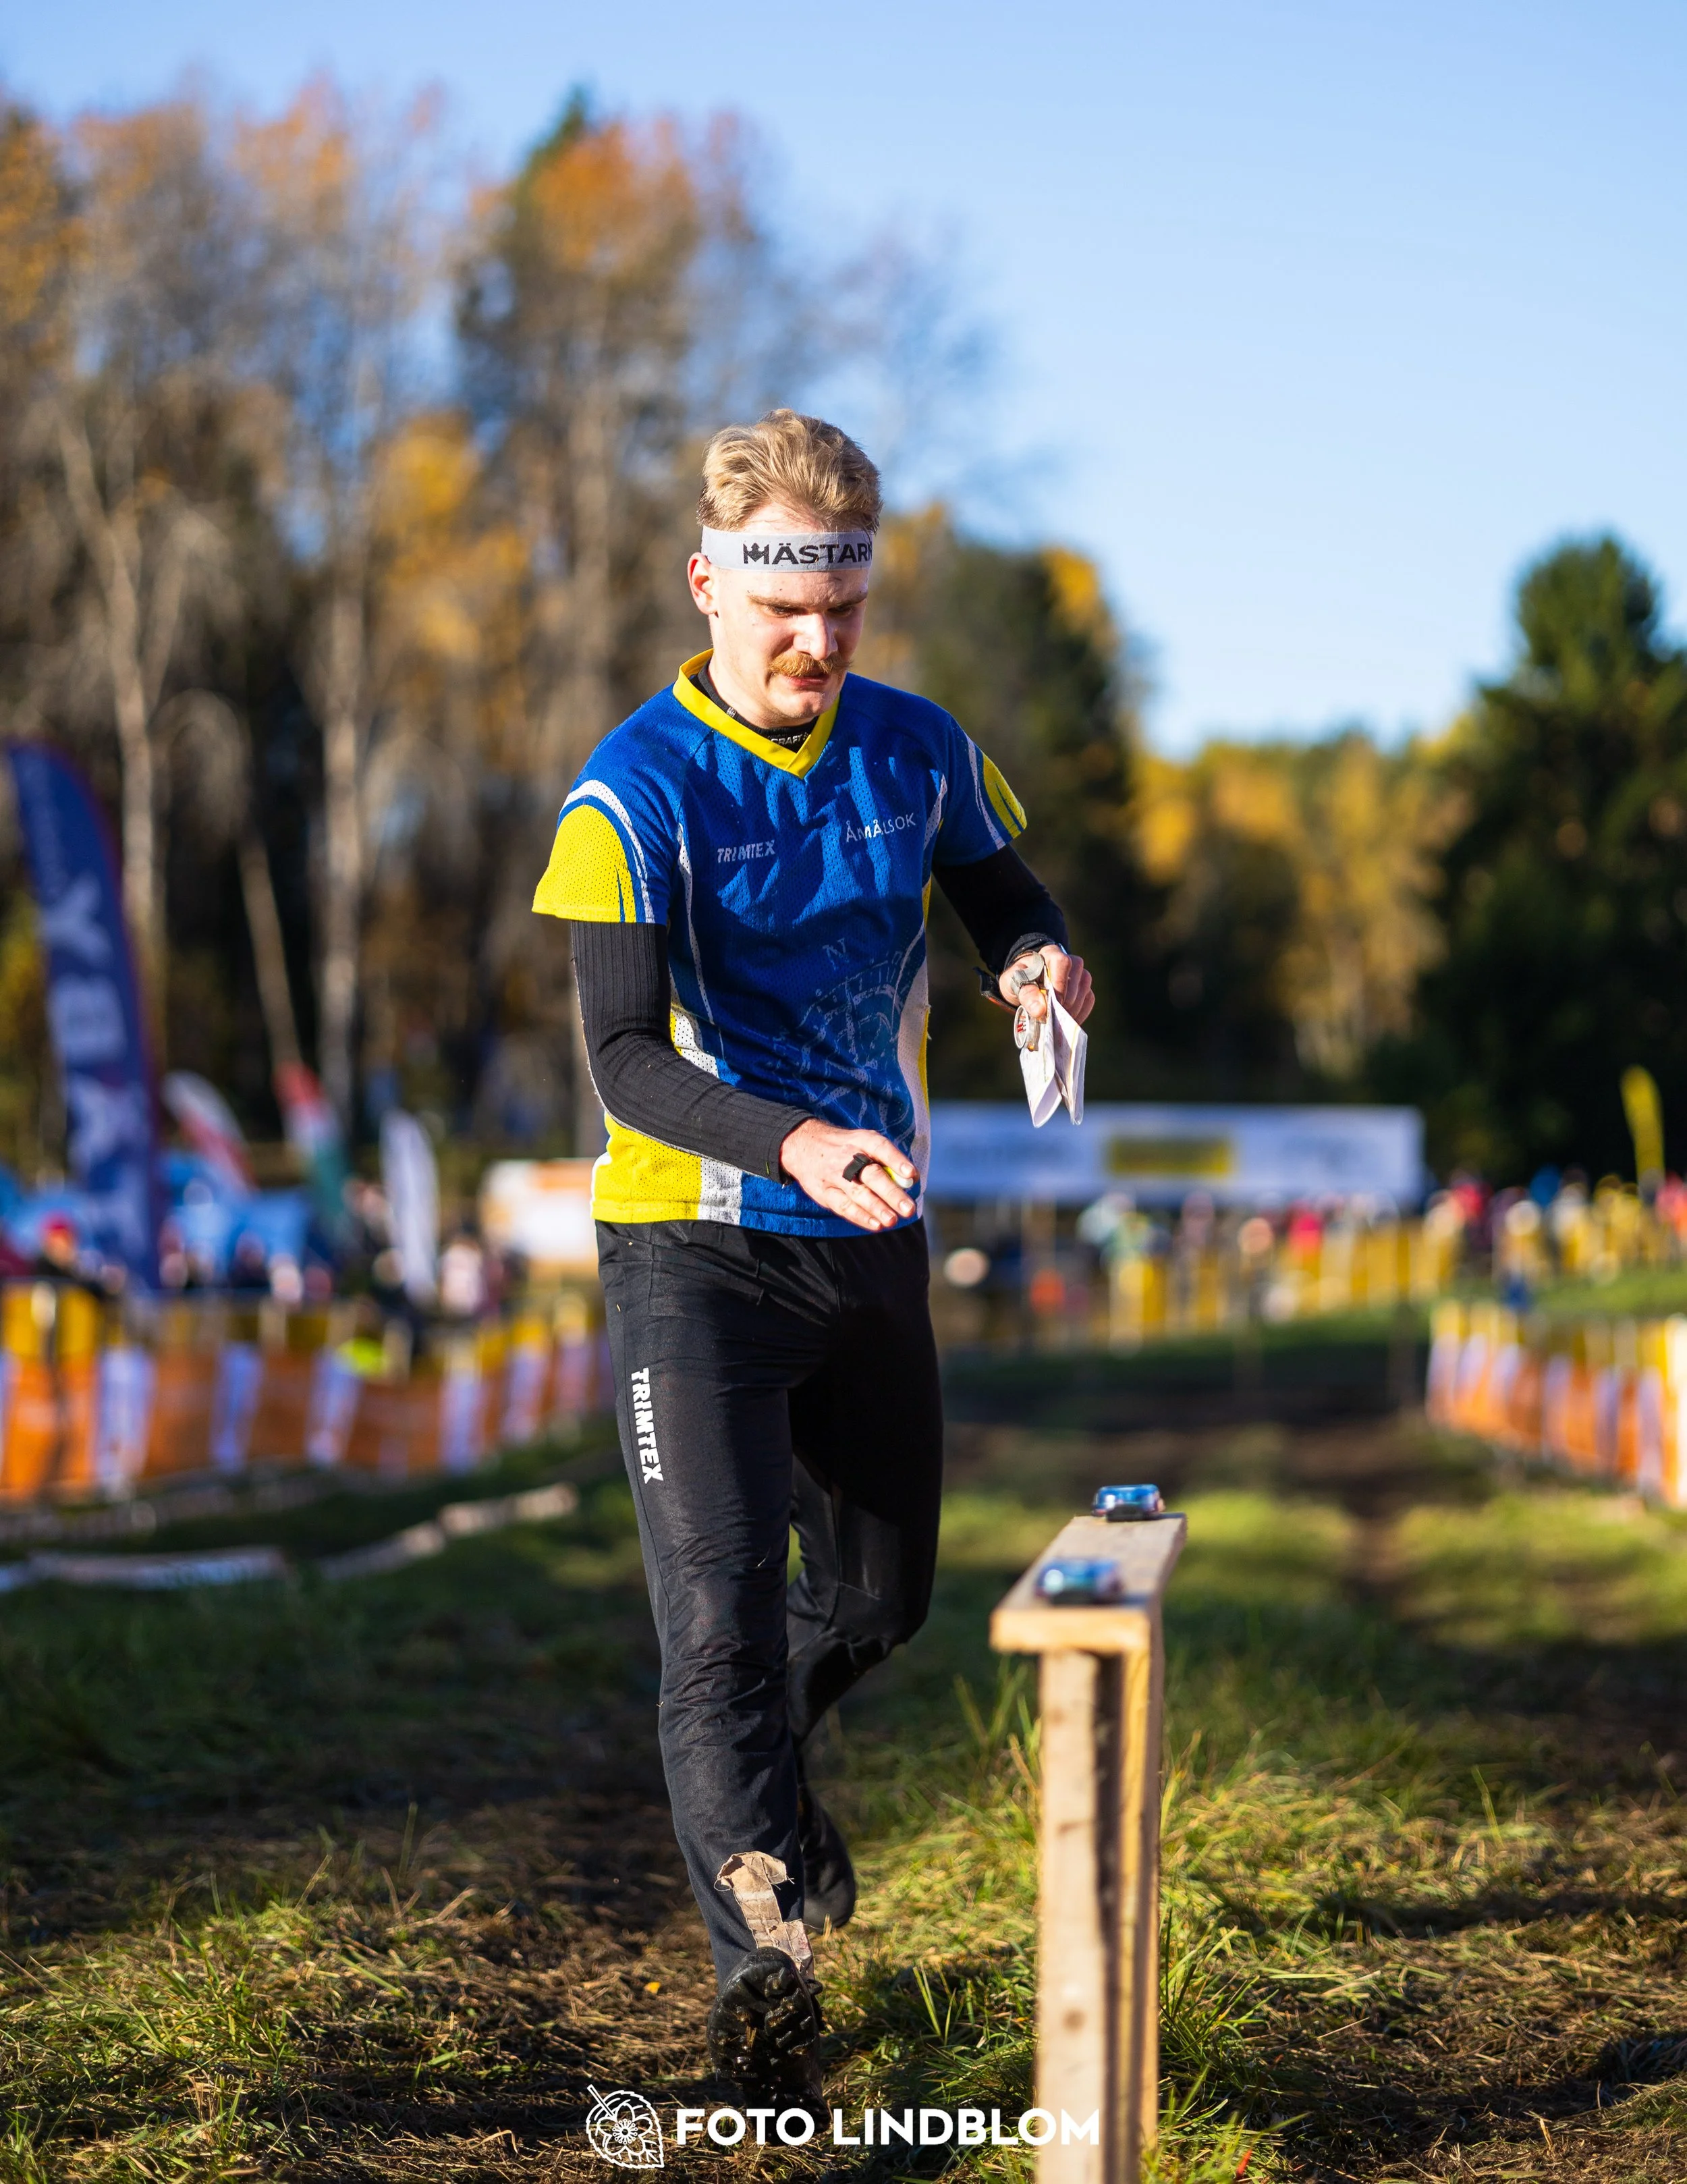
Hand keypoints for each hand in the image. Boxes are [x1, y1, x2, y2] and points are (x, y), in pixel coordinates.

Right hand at [778, 1119, 918, 1231]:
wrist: (802, 1145)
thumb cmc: (844, 1148)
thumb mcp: (862, 1142)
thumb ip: (885, 1159)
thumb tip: (909, 1181)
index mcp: (861, 1141)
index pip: (881, 1148)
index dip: (897, 1161)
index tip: (912, 1175)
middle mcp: (847, 1157)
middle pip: (872, 1175)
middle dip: (891, 1193)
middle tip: (909, 1209)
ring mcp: (834, 1176)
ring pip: (858, 1194)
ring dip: (877, 1208)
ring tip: (892, 1221)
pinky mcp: (824, 1192)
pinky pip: (843, 1206)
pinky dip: (860, 1217)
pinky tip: (875, 1225)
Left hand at [999, 945, 1093, 1025]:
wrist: (1026, 985)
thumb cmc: (1020, 980)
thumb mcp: (1013, 984)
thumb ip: (1025, 994)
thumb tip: (1040, 1010)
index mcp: (1050, 954)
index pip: (1062, 962)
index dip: (1060, 983)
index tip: (1052, 1003)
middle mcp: (1071, 962)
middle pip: (1077, 979)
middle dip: (1065, 1002)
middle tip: (1051, 1016)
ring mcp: (1080, 975)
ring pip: (1085, 991)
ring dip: (1072, 1010)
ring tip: (1056, 1021)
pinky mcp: (1085, 988)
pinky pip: (1088, 1001)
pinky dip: (1079, 1014)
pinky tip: (1065, 1021)